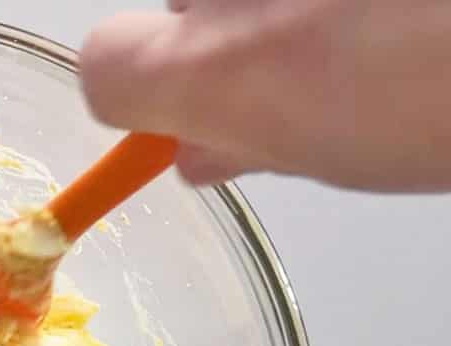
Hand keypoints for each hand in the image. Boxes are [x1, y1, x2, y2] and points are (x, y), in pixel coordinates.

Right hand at [80, 0, 450, 190]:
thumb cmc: (448, 94)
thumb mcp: (342, 153)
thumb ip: (251, 144)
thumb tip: (205, 149)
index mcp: (214, 64)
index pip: (106, 68)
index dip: (144, 94)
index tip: (188, 119)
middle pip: (180, 0)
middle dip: (227, 27)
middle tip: (313, 57)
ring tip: (379, 14)